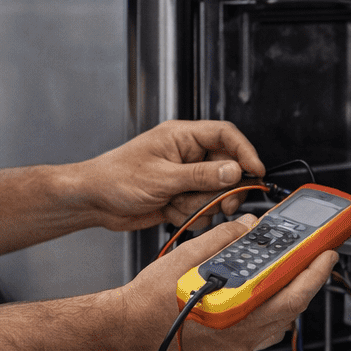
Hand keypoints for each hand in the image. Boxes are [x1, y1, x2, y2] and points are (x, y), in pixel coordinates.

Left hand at [73, 120, 265, 231]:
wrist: (94, 202)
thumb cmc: (116, 178)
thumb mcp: (163, 177)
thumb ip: (202, 176)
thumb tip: (235, 171)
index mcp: (182, 137)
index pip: (225, 135)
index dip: (245, 152)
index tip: (256, 171)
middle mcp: (186, 154)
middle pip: (226, 168)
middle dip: (222, 190)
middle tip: (219, 204)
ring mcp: (183, 177)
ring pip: (214, 193)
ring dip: (199, 205)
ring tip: (175, 204)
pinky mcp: (179, 196)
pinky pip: (200, 208)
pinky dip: (190, 215)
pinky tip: (170, 213)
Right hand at [120, 215, 338, 350]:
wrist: (129, 326)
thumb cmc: (151, 299)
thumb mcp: (188, 257)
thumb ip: (224, 239)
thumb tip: (247, 227)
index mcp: (235, 309)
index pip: (290, 291)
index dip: (314, 271)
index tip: (326, 253)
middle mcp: (240, 334)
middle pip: (291, 308)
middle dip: (307, 281)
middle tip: (315, 260)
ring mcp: (235, 346)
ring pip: (279, 323)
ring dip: (289, 297)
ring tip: (290, 274)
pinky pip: (263, 332)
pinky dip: (270, 312)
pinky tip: (262, 295)